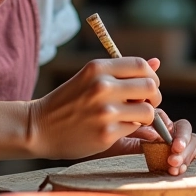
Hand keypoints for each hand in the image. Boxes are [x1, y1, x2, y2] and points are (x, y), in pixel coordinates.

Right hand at [28, 56, 161, 159]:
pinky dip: (132, 130)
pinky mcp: (106, 133)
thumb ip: (123, 71)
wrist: (39, 127)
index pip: (141, 66)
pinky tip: (117, 128)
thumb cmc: (68, 101)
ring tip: (131, 117)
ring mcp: (105, 111)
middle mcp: (102, 86)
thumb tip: (157, 62)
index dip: (151, 76)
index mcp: (98, 68)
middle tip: (145, 104)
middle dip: (154, 97)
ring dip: (146, 117)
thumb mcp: (90, 78)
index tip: (147, 86)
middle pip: (150, 87)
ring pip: (148, 112)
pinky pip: (135, 129)